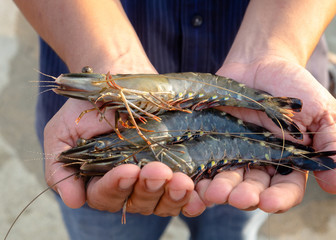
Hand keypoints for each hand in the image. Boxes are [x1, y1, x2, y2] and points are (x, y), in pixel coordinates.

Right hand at [44, 98, 205, 216]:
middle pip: (138, 203)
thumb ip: (59, 165)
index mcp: (100, 181)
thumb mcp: (63, 132)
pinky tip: (196, 190)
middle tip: (159, 171)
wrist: (120, 80)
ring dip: (172, 194)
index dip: (115, 186)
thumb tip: (72, 200)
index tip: (126, 169)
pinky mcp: (177, 169)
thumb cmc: (88, 106)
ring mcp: (154, 180)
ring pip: (163, 201)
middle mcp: (129, 186)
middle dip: (148, 189)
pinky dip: (191, 197)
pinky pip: (185, 193)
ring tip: (181, 180)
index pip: (105, 196)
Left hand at [195, 55, 335, 212]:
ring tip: (213, 192)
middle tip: (237, 197)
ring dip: (221, 189)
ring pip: (228, 179)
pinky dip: (200, 173)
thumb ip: (331, 147)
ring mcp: (235, 153)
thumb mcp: (323, 113)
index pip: (286, 189)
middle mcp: (260, 163)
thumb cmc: (296, 86)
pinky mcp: (213, 140)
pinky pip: (205, 160)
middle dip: (245, 196)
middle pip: (253, 189)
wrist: (262, 61)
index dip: (279, 198)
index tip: (268, 201)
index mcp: (289, 162)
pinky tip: (195, 180)